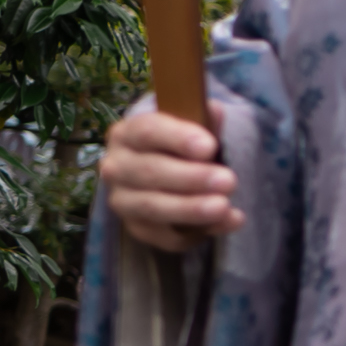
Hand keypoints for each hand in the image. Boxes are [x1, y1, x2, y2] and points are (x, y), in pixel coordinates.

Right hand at [101, 104, 238, 253]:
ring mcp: (122, 199)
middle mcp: (116, 166)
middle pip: (149, 171)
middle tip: (229, 181)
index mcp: (128, 133)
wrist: (165, 170)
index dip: (178, 138)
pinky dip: (195, 232)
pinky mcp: (136, 227)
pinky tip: (226, 223)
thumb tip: (215, 111)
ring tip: (224, 207)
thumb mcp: (192, 127)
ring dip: (190, 208)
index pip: (147, 131)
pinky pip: (162, 235)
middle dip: (191, 178)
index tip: (210, 147)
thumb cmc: (180, 145)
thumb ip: (204, 120)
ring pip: (152, 206)